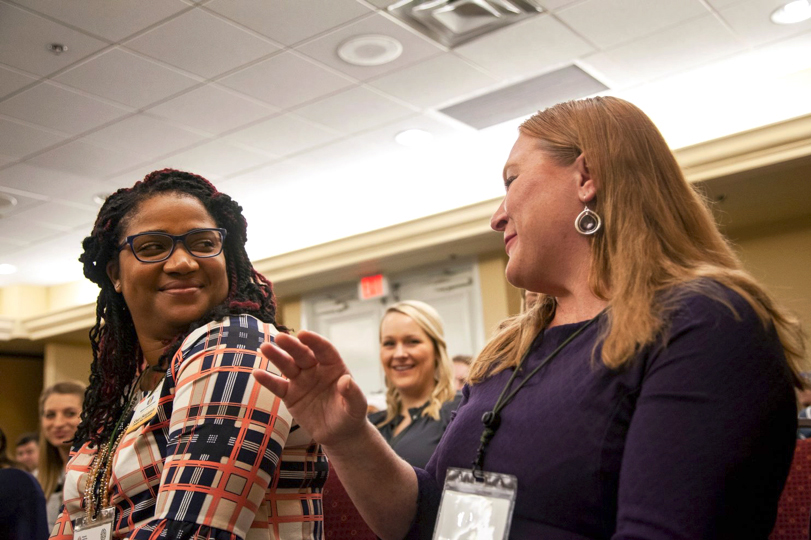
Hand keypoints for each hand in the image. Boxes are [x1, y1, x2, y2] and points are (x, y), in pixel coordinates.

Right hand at [254, 331, 368, 446]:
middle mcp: (315, 369)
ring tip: (265, 348)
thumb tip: (346, 380)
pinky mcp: (290, 395)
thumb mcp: (356, 406)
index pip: (323, 350)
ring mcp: (301, 381)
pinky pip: (278, 386)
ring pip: (287, 366)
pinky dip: (268, 380)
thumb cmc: (351, 415)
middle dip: (291, 345)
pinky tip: (257, 373)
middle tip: (279, 337)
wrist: (339, 434)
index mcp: (333, 366)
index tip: (303, 334)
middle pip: (302, 354)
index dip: (314, 341)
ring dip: (276, 356)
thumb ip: (352, 393)